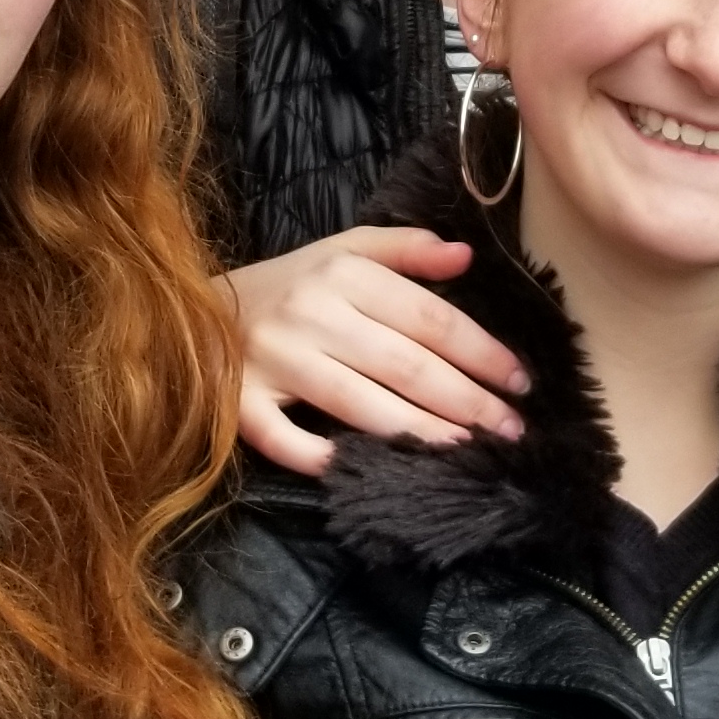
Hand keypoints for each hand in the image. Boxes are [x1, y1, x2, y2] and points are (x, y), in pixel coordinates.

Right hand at [229, 226, 530, 473]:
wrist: (198, 311)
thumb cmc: (291, 284)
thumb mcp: (346, 250)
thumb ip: (407, 250)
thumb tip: (466, 254)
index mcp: (343, 274)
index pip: (428, 317)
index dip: (481, 350)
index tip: (520, 381)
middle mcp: (311, 315)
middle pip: (404, 364)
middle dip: (467, 400)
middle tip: (513, 429)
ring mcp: (275, 362)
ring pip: (358, 403)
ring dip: (419, 430)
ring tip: (468, 450)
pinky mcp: (240, 404)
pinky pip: (283, 439)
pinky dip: (318, 457)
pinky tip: (359, 469)